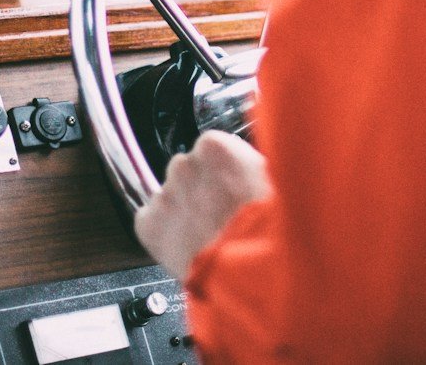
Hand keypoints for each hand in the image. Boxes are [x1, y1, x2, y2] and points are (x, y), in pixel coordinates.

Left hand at [135, 132, 270, 280]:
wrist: (249, 276)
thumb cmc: (269, 232)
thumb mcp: (276, 182)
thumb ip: (253, 166)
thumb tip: (250, 166)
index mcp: (216, 149)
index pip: (211, 147)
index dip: (224, 171)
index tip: (231, 186)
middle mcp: (185, 166)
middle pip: (188, 169)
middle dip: (201, 188)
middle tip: (221, 214)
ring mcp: (164, 196)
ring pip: (170, 195)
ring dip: (183, 209)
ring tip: (207, 234)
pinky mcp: (149, 225)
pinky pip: (150, 220)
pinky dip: (163, 231)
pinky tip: (186, 244)